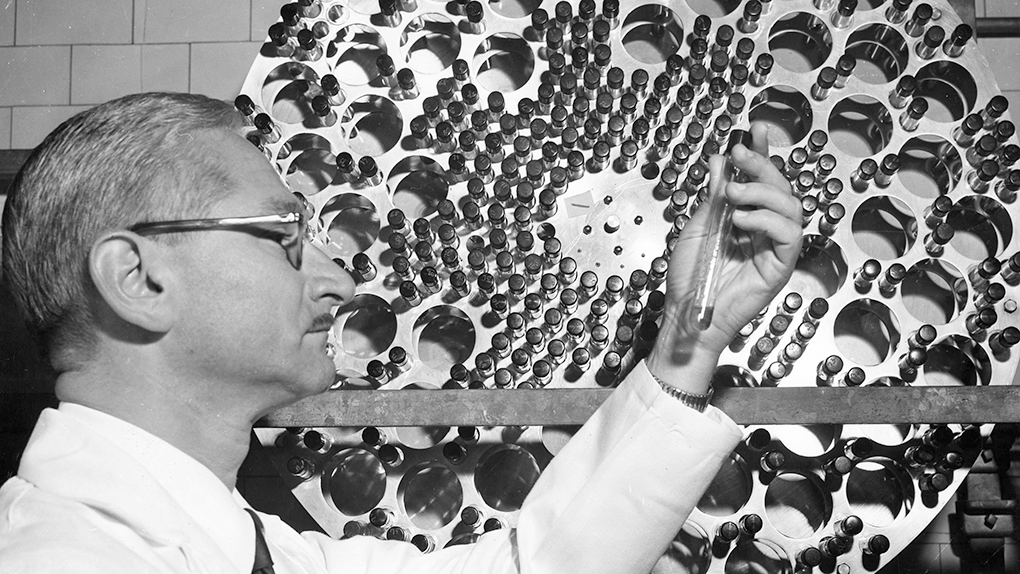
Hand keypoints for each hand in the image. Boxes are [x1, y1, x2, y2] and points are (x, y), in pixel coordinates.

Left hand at [647, 123, 802, 384]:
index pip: (763, 180)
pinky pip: (789, 235)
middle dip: (762, 164)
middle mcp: (766, 230)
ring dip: (762, 191)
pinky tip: (741, 220)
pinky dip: (767, 220)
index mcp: (747, 218)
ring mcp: (776, 248)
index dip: (763, 153)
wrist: (685, 314)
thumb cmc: (689, 276)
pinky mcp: (781, 267)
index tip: (756, 128)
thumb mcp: (698, 226)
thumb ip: (712, 196)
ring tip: (732, 192)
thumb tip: (718, 159)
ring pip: (791, 206)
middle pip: (781, 187)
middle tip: (738, 154)